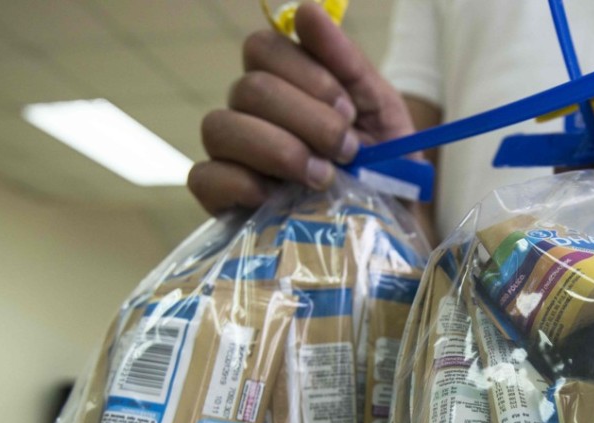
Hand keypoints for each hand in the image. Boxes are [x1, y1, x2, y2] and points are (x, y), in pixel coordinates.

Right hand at [189, 3, 414, 214]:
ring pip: (219, 126)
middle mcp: (251, 112)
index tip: (349, 110)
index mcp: (286, 83)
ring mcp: (232, 154)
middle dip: (306, 119)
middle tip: (347, 151)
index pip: (263, 47)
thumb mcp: (381, 111)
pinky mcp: (221, 199)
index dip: (306, 74)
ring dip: (278, 149)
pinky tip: (276, 196)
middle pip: (249, 88)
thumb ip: (347, 61)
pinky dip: (240, 183)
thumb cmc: (384, 167)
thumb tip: (306, 11)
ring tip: (322, 178)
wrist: (389, 229)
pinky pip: (203, 177)